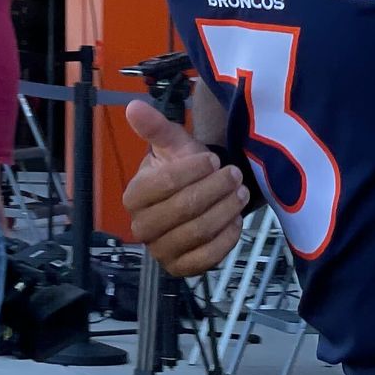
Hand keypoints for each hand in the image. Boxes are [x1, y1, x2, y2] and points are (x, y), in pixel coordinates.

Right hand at [121, 100, 248, 277]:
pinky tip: (235, 220)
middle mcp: (141, 227)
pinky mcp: (181, 269)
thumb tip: (134, 106)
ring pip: (199, 232)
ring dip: (225, 210)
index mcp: (134, 195)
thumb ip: (155, 127)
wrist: (195, 194)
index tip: (213, 159)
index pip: (166, 183)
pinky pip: (207, 257)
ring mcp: (160, 251)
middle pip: (184, 208)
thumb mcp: (172, 143)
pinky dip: (226, 238)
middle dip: (215, 189)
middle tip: (235, 175)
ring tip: (240, 193)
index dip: (194, 170)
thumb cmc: (182, 167)